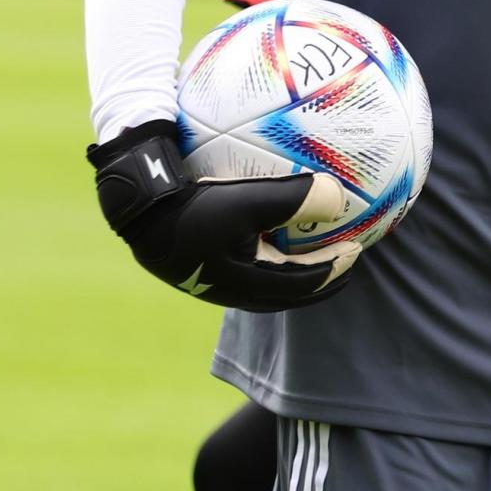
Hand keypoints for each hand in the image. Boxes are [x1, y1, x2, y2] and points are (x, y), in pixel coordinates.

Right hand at [87, 120, 357, 311]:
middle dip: (318, 279)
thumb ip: (297, 199)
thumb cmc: (191, 206)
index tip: (356, 249)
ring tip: (309, 248)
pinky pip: (243, 261)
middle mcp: (229, 289)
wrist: (134, 207)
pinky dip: (266, 250)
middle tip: (343, 260)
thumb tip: (339, 197)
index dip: (334, 271)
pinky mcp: (195, 262)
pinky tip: (264, 225)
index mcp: (246, 284)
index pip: (303, 286)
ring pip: (263, 280)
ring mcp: (209, 279)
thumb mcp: (248, 200)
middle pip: (286, 293)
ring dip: (292, 268)